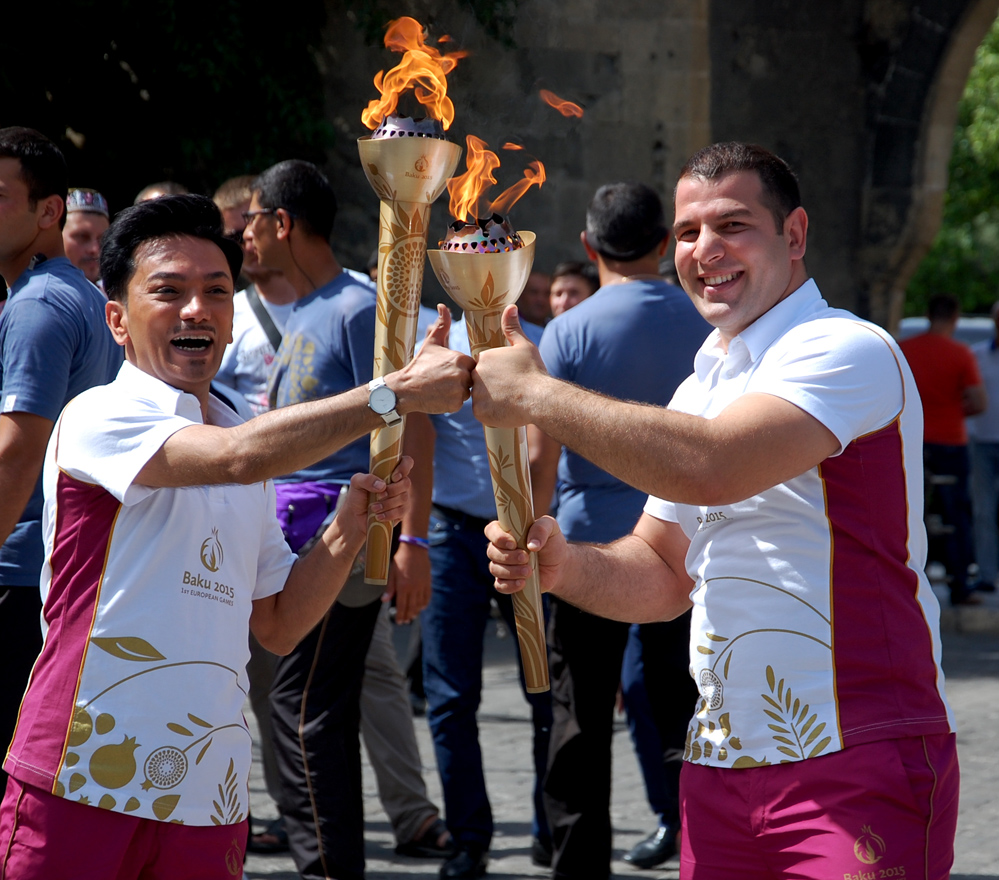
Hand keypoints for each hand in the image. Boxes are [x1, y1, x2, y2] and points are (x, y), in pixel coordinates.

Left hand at [337, 456, 413, 545]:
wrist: (356, 516)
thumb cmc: (358, 495)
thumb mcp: (356, 483)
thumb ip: (366, 479)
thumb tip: (382, 486)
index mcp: (391, 472)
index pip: (407, 462)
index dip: (404, 467)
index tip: (394, 477)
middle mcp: (399, 484)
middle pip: (406, 483)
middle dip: (392, 490)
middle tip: (379, 496)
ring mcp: (402, 498)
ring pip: (404, 498)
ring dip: (387, 504)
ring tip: (374, 508)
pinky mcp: (401, 512)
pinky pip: (401, 512)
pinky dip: (389, 514)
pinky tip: (379, 516)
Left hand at [386, 541, 431, 623]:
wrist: (414, 549)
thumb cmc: (400, 560)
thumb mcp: (392, 573)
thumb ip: (390, 588)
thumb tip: (384, 600)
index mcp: (403, 586)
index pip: (402, 605)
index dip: (400, 615)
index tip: (399, 621)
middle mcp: (414, 588)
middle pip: (411, 607)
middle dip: (408, 616)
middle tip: (405, 621)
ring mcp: (422, 585)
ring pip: (420, 603)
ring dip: (416, 611)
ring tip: (412, 616)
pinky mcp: (428, 582)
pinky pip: (427, 596)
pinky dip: (425, 603)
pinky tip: (422, 607)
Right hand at [392, 305, 474, 414]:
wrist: (405, 388)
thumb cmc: (420, 364)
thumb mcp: (432, 343)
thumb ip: (442, 325)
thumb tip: (443, 306)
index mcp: (460, 359)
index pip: (471, 365)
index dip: (461, 368)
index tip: (447, 370)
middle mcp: (462, 374)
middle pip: (470, 378)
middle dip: (459, 380)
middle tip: (443, 380)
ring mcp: (459, 391)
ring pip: (467, 391)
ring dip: (457, 391)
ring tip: (440, 387)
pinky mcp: (456, 405)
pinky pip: (460, 403)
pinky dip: (452, 401)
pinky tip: (439, 396)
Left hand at [472, 304, 549, 427]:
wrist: (539, 397)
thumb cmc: (533, 371)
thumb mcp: (525, 346)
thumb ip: (513, 328)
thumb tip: (510, 307)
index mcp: (484, 358)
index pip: (485, 367)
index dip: (498, 374)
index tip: (510, 378)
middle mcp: (476, 374)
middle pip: (480, 382)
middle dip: (492, 387)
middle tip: (510, 391)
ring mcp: (476, 394)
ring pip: (481, 399)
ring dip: (491, 401)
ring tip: (509, 401)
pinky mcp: (479, 411)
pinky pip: (482, 413)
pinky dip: (491, 414)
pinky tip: (505, 411)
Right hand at [485, 514, 566, 594]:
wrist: (560, 566)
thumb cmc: (552, 543)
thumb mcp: (551, 528)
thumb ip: (541, 529)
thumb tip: (531, 545)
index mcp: (508, 531)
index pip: (491, 530)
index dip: (498, 537)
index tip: (513, 543)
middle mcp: (501, 548)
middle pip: (491, 552)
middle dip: (508, 557)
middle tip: (526, 558)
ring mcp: (502, 566)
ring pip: (494, 569)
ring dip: (511, 571)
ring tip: (529, 571)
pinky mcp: (507, 581)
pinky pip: (499, 585)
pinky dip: (509, 585)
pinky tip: (523, 583)